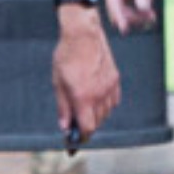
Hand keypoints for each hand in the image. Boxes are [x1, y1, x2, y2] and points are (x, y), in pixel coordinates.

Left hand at [52, 9, 119, 139]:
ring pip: (107, 112)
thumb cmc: (66, 57)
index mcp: (83, 97)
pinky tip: (96, 98)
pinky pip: (113, 100)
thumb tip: (65, 126)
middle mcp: (99, 95)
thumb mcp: (58, 83)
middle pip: (98, 122)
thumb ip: (63, 107)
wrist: (83, 34)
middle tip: (77, 123)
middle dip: (87, 125)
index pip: (88, 128)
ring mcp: (109, 87)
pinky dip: (106, 104)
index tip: (75, 140)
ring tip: (85, 107)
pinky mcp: (115, 79)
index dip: (82, 136)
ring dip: (97, 115)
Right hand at [102, 0, 163, 33]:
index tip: (124, 27)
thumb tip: (142, 7)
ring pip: (122, 11)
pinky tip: (147, 13)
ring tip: (151, 16)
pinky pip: (126, 8)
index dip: (118, 16)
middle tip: (149, 18)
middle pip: (116, 10)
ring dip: (136, 16)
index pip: (112, 1)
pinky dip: (137, 12)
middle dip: (132, 17)